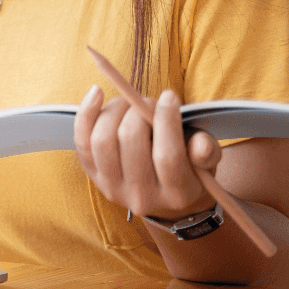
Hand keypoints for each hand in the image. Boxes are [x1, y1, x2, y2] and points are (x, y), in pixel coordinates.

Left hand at [74, 86, 222, 220]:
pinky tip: (97, 92)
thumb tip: (200, 145)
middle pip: (130, 142)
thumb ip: (207, 151)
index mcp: (176, 193)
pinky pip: (81, 141)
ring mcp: (112, 187)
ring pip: (102, 140)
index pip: (167, 156)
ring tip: (129, 101)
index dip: (167, 121)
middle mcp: (141, 196)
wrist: (163, 196)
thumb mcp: (206, 161)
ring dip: (115, 110)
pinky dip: (86, 113)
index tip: (170, 96)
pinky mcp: (92, 175)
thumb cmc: (188, 167)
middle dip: (139, 111)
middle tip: (149, 100)